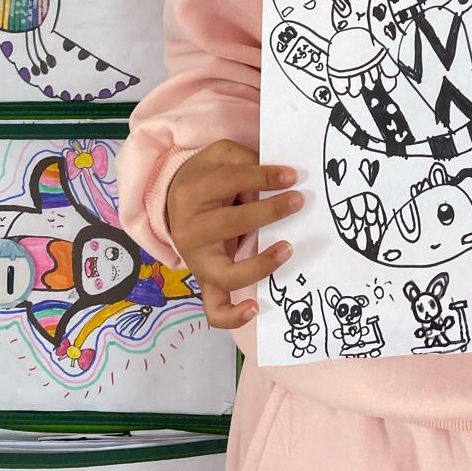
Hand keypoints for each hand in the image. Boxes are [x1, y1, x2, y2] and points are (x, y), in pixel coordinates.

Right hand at [166, 139, 301, 329]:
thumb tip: (281, 173)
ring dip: (259, 264)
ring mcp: (196, 261)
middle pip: (231, 223)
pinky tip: (255, 307)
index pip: (231, 181)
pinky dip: (232, 315)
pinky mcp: (204, 281)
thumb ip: (246, 158)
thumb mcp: (219, 155)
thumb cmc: (205, 177)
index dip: (264, 177)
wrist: (173, 202)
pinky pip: (214, 308)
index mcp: (193, 193)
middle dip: (269, 212)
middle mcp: (190, 230)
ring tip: (288, 248)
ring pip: (225, 273)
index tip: (293, 176)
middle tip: (298, 201)